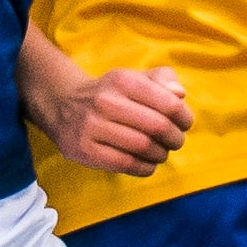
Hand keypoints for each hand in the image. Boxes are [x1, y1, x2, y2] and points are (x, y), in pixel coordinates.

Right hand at [34, 65, 193, 176]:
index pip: (169, 103)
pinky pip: (126, 164)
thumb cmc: (110, 93)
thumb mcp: (134, 78)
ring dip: (161, 154)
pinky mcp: (85, 150)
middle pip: (158, 127)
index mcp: (123, 80)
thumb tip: (180, 95)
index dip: (184, 117)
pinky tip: (147, 163)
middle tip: (176, 141)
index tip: (184, 123)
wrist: (62, 104)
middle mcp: (105, 101)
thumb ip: (162, 80)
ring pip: (143, 147)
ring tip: (161, 152)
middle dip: (175, 138)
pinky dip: (145, 168)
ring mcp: (92, 127)